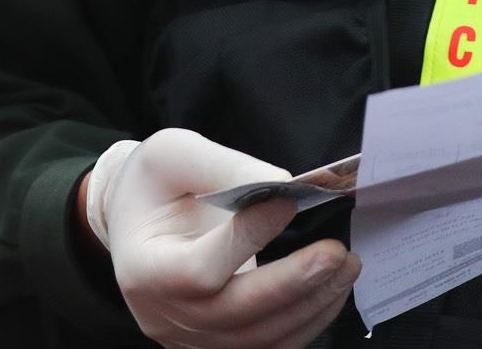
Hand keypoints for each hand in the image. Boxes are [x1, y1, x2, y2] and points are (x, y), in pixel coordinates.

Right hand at [84, 128, 359, 348]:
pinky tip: (329, 291)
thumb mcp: (171, 153)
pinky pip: (268, 347)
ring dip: (311, 305)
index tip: (290, 199)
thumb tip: (282, 183)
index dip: (249, 239)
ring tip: (346, 266)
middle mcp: (165, 316)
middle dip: (294, 284)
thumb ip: (223, 166)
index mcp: (145, 270)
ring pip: (259, 338)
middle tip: (337, 253)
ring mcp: (191, 339)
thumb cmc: (152, 184)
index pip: (201, 270)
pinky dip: (305, 323)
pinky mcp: (216, 345)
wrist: (135, 220)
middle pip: (237, 314)